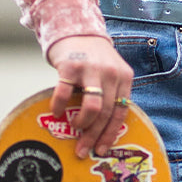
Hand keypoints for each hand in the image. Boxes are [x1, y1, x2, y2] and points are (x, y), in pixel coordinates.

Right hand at [47, 34, 133, 159]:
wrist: (77, 30)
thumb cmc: (94, 60)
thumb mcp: (111, 73)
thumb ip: (111, 94)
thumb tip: (101, 131)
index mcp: (124, 77)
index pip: (121, 111)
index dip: (111, 133)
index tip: (102, 150)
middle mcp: (111, 73)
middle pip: (106, 112)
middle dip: (94, 136)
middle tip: (83, 151)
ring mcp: (92, 69)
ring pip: (92, 107)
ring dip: (82, 123)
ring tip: (74, 127)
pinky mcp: (71, 65)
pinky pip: (65, 93)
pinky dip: (60, 107)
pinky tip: (57, 112)